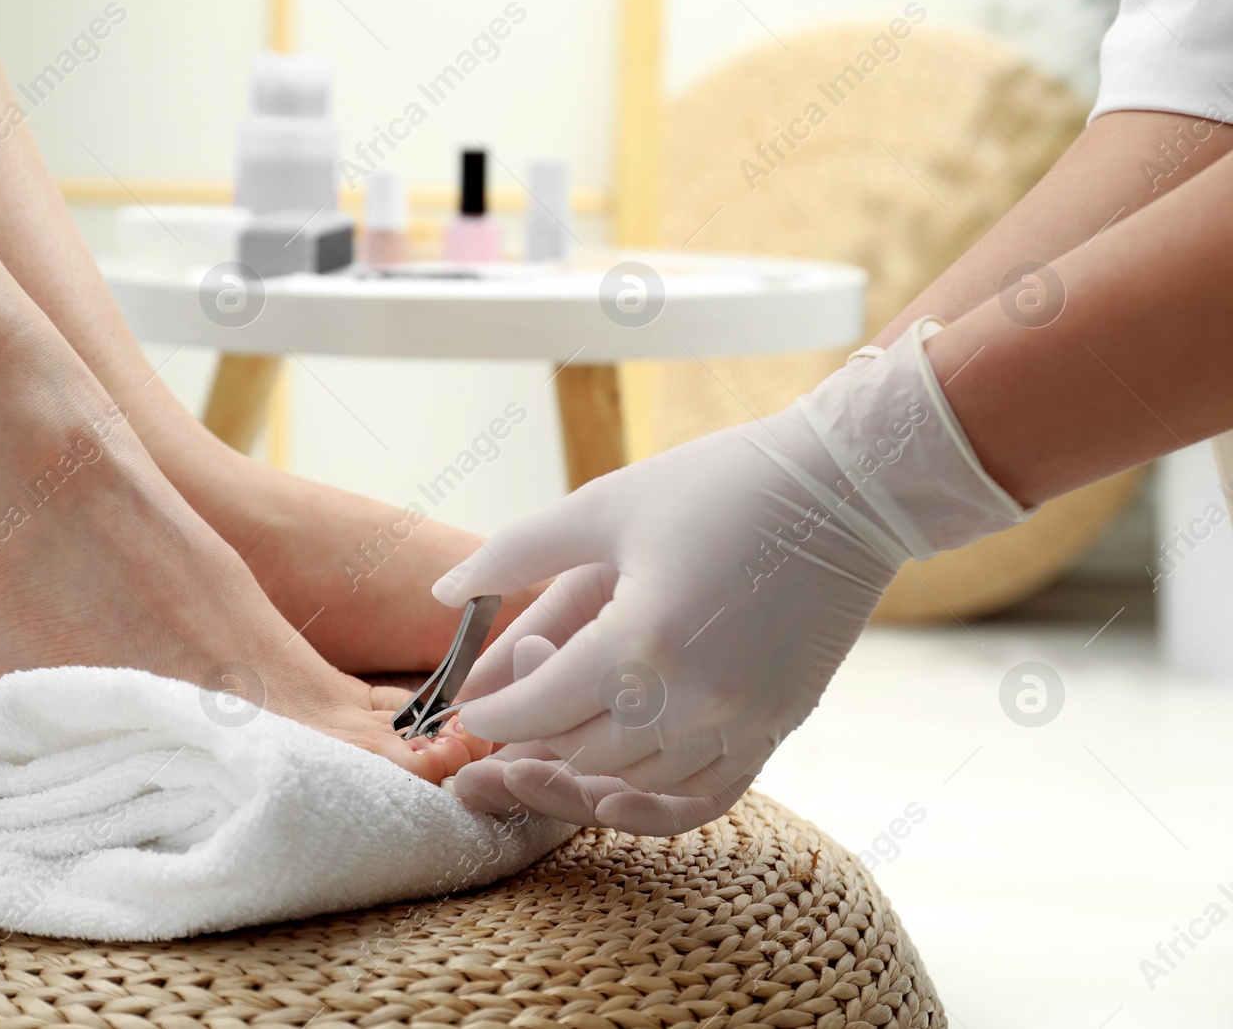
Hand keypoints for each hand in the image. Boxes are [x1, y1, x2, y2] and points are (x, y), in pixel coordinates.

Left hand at [437, 319, 1028, 833]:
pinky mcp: (774, 731)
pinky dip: (647, 803)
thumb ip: (515, 553)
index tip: (465, 708)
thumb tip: (445, 594)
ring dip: (577, 772)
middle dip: (524, 745)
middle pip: (577, 754)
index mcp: (638, 642)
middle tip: (494, 730)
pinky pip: (700, 799)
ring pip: (631, 782)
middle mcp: (689, 701)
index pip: (535, 709)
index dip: (490, 713)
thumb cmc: (717, 485)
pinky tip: (610, 792)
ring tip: (539, 752)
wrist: (844, 491)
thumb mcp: (604, 507)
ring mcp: (738, 725)